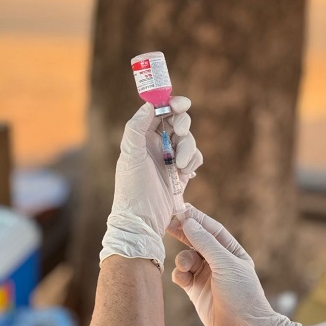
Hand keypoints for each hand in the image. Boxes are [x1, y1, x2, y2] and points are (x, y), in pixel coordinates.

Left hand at [100, 97, 202, 269]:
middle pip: (177, 122)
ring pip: (188, 140)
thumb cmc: (132, 190)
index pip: (158, 112)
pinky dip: (193, 162)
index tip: (182, 104)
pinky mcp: (180, 172)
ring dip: (188, 149)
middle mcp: (155, 145)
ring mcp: (168, 158)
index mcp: (140, 137)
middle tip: (180, 133)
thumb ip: (136, 128)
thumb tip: (149, 105)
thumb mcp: (131, 156)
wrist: (143, 221)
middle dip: (183, 125)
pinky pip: (194, 158)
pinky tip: (186, 174)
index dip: (171, 104)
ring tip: (179, 167)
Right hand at [169, 205, 299, 325]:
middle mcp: (218, 262)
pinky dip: (179, 274)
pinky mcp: (195, 290)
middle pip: (196, 241)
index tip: (180, 209)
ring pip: (186, 258)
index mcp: (231, 252)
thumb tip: (188, 222)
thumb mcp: (225, 264)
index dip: (197, 219)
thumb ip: (205, 243)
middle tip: (166, 223)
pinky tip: (182, 279)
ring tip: (185, 266)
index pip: (212, 229)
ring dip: (182, 259)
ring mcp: (206, 276)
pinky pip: (181, 275)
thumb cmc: (242, 295)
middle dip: (183, 233)